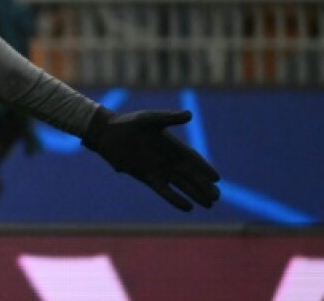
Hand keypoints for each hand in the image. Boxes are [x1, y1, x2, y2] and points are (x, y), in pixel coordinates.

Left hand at [82, 108, 219, 210]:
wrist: (107, 134)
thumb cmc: (127, 123)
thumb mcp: (149, 119)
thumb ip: (169, 118)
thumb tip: (190, 115)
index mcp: (171, 145)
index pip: (193, 158)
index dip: (204, 168)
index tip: (216, 178)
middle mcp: (167, 159)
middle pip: (191, 175)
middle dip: (204, 185)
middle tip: (217, 196)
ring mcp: (158, 169)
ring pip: (182, 185)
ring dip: (195, 194)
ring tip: (209, 204)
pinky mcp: (147, 177)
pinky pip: (165, 191)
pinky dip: (176, 199)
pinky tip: (188, 208)